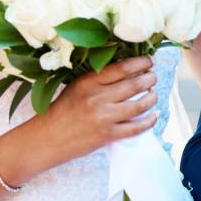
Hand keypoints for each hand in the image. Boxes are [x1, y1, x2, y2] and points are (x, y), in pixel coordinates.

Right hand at [33, 56, 157, 169]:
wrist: (47, 138)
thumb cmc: (62, 111)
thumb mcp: (77, 87)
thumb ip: (99, 79)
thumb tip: (129, 70)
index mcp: (89, 82)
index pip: (122, 68)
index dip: (141, 63)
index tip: (149, 61)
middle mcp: (97, 98)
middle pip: (134, 84)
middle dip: (149, 79)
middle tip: (153, 77)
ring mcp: (104, 117)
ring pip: (139, 105)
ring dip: (151, 98)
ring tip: (153, 94)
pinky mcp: (107, 135)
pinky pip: (136, 128)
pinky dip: (149, 121)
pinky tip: (152, 116)